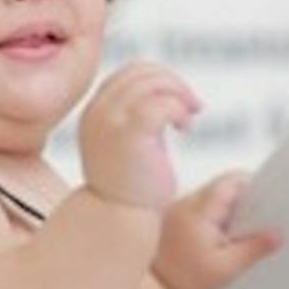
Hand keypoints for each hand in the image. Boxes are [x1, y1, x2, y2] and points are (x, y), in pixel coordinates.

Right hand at [78, 61, 200, 211]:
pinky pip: (161, 104)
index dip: (160, 78)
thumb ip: (137, 113)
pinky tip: (184, 128)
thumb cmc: (131, 185)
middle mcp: (99, 112)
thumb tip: (166, 91)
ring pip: (153, 82)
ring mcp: (112, 123)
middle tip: (192, 105)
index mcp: (96, 111)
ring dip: (180, 94)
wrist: (120, 217)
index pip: (129, 73)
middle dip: (174, 83)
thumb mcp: (128, 140)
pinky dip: (179, 110)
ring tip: (188, 117)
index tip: (178, 99)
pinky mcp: (131, 136)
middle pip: (142, 72)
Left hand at [153, 171, 285, 288]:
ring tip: (238, 234)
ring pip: (212, 198)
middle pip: (223, 187)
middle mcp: (187, 204)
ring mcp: (178, 211)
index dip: (253, 186)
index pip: (232, 181)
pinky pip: (200, 209)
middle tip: (256, 222)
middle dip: (243, 201)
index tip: (267, 200)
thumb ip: (255, 249)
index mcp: (201, 210)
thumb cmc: (182, 282)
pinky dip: (214, 218)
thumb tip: (278, 235)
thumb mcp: (226, 268)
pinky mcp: (174, 221)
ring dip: (228, 210)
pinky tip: (221, 240)